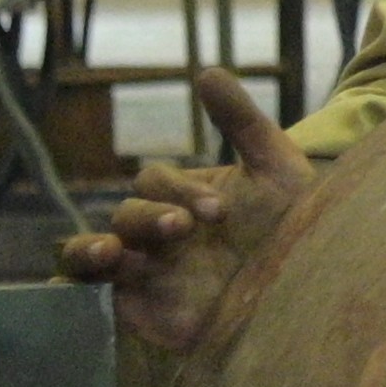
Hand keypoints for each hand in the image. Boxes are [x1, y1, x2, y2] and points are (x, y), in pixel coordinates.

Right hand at [52, 68, 312, 354]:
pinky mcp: (138, 314)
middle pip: (125, 214)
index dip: (177, 189)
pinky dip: (69, 288)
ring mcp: (145, 276)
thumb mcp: (277, 172)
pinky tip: (72, 285)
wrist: (316, 298)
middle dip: (148, 217)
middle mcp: (160, 236)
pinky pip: (84, 298)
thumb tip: (207, 72)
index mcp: (186, 201)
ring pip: (89, 253)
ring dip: (89, 248)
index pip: (155, 182)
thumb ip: (242, 123)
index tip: (219, 211)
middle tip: (183, 229)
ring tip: (111, 252)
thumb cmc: (299, 233)